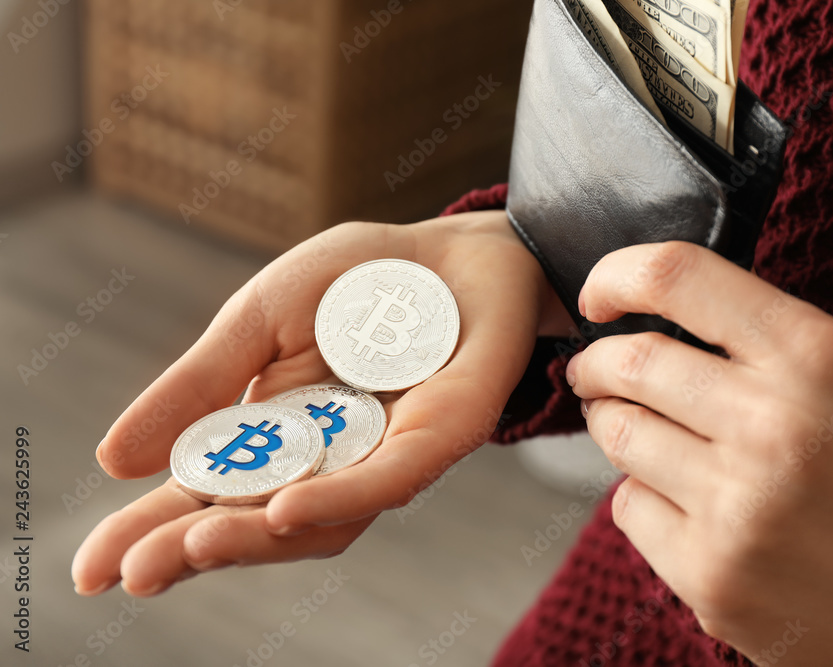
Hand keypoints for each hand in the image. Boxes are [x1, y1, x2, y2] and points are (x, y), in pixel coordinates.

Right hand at [73, 209, 565, 596]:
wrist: (450, 250)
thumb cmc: (357, 282)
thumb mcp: (259, 319)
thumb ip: (201, 385)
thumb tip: (114, 461)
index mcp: (274, 435)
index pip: (206, 495)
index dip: (151, 531)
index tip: (90, 568)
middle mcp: (327, 464)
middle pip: (254, 522)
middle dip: (192, 550)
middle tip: (129, 573)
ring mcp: (383, 460)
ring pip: (317, 520)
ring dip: (251, 539)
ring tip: (188, 547)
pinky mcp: (438, 439)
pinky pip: (386, 479)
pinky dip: (335, 498)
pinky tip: (281, 510)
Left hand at [566, 242, 832, 664]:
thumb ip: (744, 335)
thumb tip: (627, 312)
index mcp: (813, 357)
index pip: (677, 277)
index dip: (614, 275)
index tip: (597, 296)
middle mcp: (773, 425)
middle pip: (628, 361)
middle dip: (594, 364)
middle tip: (593, 372)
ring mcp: (738, 505)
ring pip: (616, 432)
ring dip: (612, 425)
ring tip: (640, 432)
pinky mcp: (709, 572)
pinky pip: (625, 504)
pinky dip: (641, 496)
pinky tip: (684, 504)